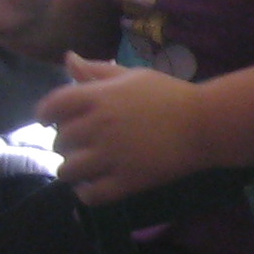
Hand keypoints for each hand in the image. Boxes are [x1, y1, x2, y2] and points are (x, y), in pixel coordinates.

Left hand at [43, 54, 204, 202]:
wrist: (207, 123)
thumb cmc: (172, 95)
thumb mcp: (133, 75)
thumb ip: (97, 71)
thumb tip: (68, 59)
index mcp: (98, 98)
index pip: (52, 106)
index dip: (45, 115)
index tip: (50, 121)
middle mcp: (98, 126)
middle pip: (60, 141)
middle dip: (65, 144)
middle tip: (80, 145)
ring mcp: (111, 156)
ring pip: (68, 170)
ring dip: (71, 169)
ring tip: (85, 167)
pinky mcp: (126, 181)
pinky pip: (90, 195)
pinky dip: (85, 193)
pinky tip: (92, 186)